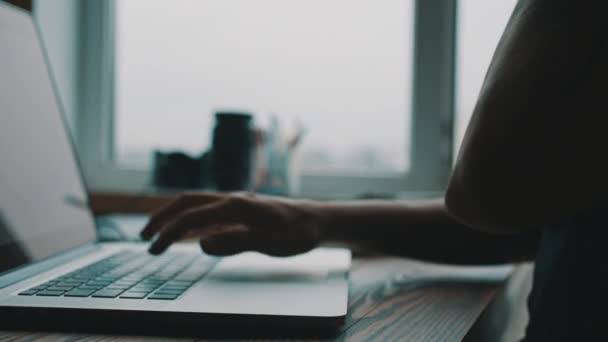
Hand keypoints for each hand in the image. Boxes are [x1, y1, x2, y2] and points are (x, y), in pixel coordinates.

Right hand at [140, 192, 324, 256]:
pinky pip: (208, 210)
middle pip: (187, 202)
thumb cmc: (298, 231)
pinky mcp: (240, 210)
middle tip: (144, 237)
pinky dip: (190, 219)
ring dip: (174, 216)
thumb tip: (203, 244)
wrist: (317, 220)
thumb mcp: (271, 242)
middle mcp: (233, 200)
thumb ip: (237, 242)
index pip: (193, 217)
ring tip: (158, 234)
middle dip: (162, 217)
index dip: (170, 233)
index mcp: (237, 206)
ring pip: (196, 203)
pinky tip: (188, 233)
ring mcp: (236, 203)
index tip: (153, 249)